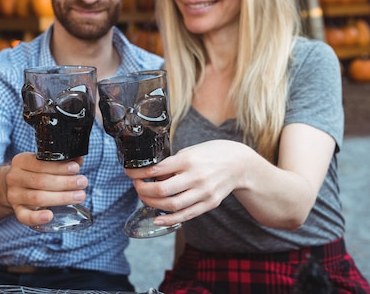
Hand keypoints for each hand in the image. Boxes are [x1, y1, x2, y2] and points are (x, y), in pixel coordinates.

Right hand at [5, 152, 87, 226]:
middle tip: (83, 182)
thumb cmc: (34, 172)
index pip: (40, 163)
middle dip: (65, 182)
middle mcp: (15, 178)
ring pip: (37, 198)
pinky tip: (50, 216)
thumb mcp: (43, 162)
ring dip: (61, 198)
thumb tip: (78, 159)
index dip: (59, 167)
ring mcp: (14, 196)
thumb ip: (61, 161)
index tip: (76, 168)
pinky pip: (24, 216)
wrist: (11, 186)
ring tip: (80, 196)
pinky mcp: (16, 210)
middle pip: (41, 181)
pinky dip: (36, 218)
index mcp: (21, 161)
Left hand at [124, 140, 247, 226]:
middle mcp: (196, 177)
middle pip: (161, 191)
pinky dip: (169, 219)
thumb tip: (150, 174)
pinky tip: (157, 218)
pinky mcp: (209, 203)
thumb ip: (172, 163)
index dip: (139, 173)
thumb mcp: (190, 151)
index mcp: (188, 160)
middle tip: (137, 186)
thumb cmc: (212, 154)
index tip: (130, 172)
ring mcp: (203, 192)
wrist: (239, 164)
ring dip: (152, 204)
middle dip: (143, 190)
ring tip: (146, 198)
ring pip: (171, 205)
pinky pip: (186, 215)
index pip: (157, 170)